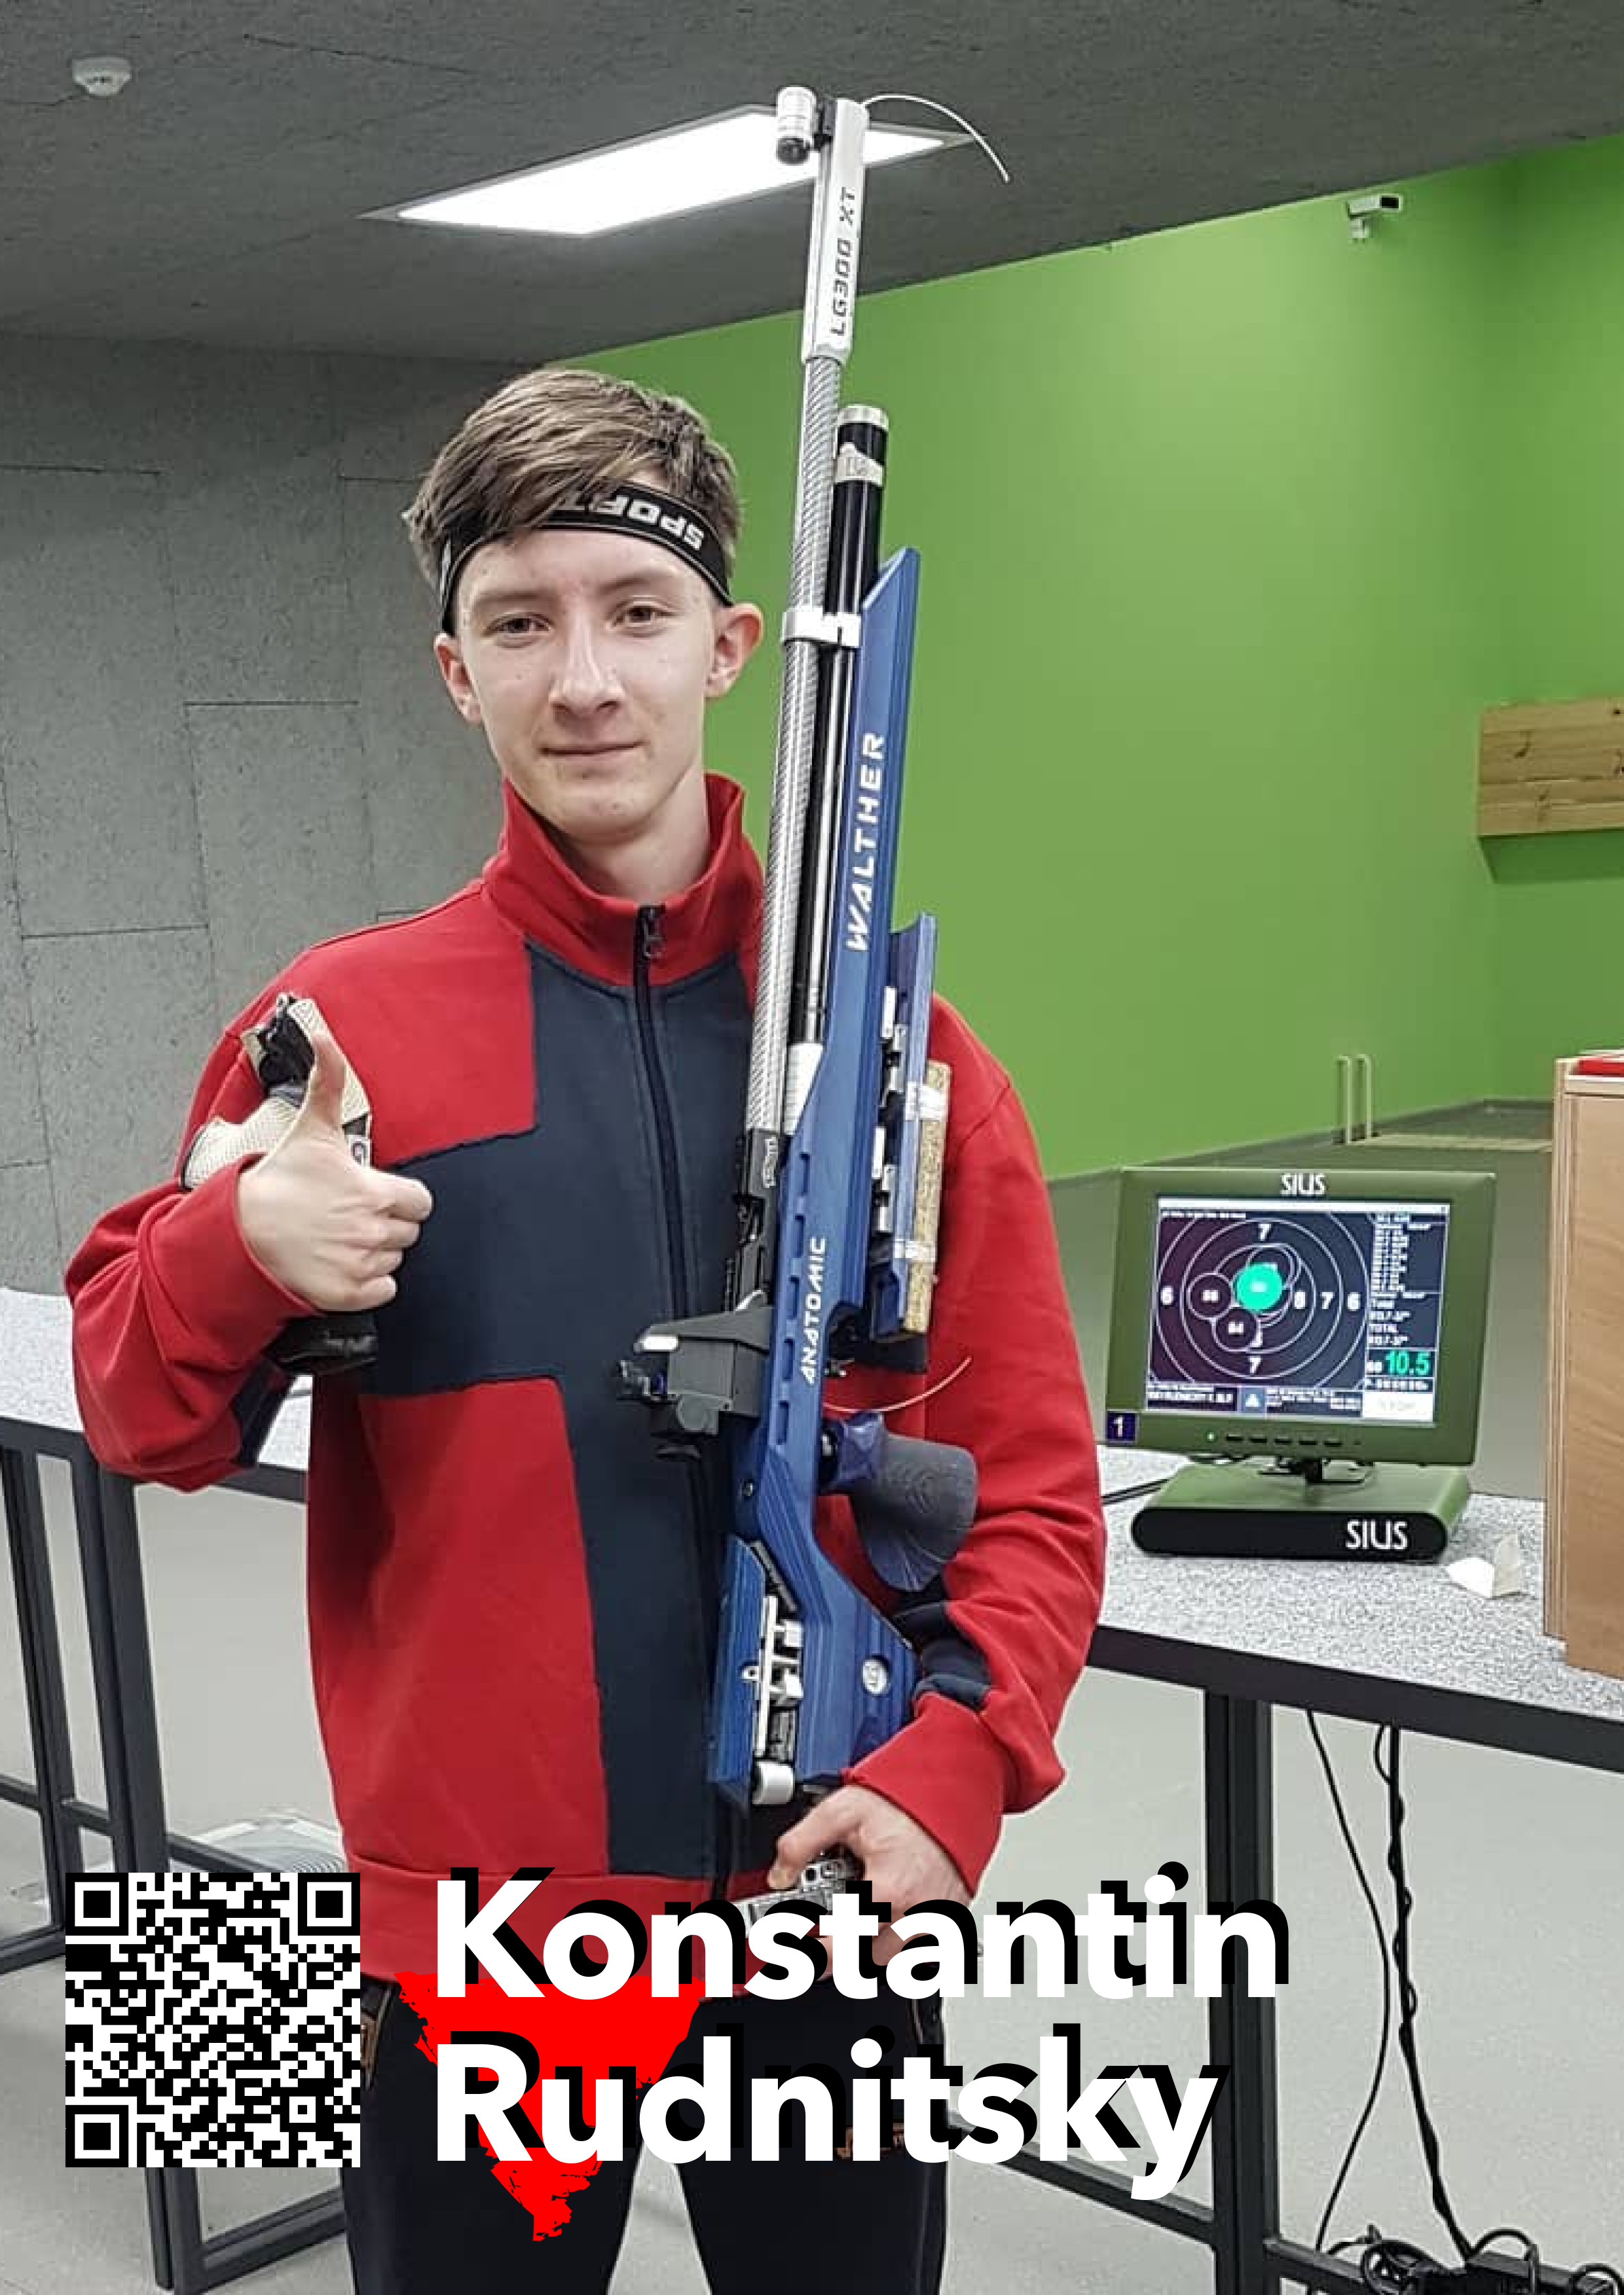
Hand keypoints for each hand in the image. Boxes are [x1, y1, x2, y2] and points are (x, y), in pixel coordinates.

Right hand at [235, 1029, 432, 1311]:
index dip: (399, 1198)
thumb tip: (325, 1035)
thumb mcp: (311, 1128)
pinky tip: (340, 1263)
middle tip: (349, 1215)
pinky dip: (367, 1283)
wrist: (240, 1230)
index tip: (373, 1194)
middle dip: (385, 1223)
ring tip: (338, 1236)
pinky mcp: (347, 1294)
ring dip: (374, 1251)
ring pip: (393, 1260)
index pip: (420, 1202)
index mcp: (376, 1192)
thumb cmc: (279, 1180)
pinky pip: (383, 1291)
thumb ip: (329, 1079)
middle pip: (407, 1232)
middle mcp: (373, 1231)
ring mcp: (361, 1265)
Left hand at [768, 1784, 969, 1964]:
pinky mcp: (951, 1914)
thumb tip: (780, 1873)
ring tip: (859, 1909)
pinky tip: (890, 1906)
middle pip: (865, 1960)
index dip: (809, 1957)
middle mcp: (914, 1915)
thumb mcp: (841, 1810)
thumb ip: (801, 1843)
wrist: (957, 1786)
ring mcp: (936, 1918)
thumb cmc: (910, 1798)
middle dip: (839, 1949)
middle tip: (822, 1927)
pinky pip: (921, 1944)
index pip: (838, 1950)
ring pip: (893, 1957)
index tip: (794, 1952)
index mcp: (885, 1893)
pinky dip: (899, 1934)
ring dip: (870, 1944)